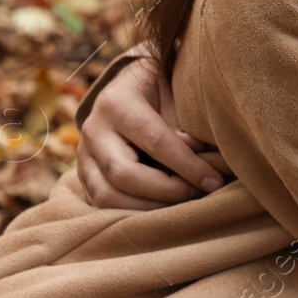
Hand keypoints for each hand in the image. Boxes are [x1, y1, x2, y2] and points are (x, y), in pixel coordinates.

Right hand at [76, 56, 222, 209]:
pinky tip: (159, 208)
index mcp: (117, 102)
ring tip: (180, 205)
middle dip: (165, 192)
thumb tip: (196, 153)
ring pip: (107, 196)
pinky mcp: (83, 174)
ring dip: (148, 208)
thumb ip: (182, 127)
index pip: (155, 142)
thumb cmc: (161, 92)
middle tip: (196, 194)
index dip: (187, 166)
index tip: (213, 181)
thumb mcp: (174, 97)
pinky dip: (131, 212)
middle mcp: (93, 129)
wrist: (130, 86)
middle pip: (123, 174)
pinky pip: (101, 203)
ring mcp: (83, 154)